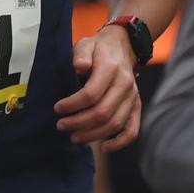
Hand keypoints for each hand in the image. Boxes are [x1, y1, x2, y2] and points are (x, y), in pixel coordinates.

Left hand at [58, 26, 140, 152]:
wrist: (122, 47)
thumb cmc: (98, 49)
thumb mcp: (85, 44)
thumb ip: (81, 54)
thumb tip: (79, 66)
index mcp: (111, 69)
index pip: (91, 94)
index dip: (72, 105)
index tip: (57, 108)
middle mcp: (125, 84)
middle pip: (102, 112)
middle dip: (79, 122)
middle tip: (61, 125)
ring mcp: (132, 97)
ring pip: (115, 123)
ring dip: (93, 134)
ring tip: (74, 137)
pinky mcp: (136, 106)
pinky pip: (132, 130)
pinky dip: (119, 142)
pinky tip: (104, 148)